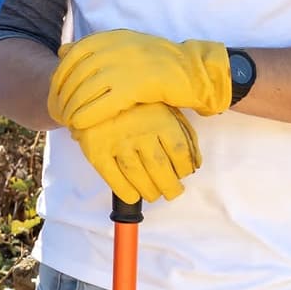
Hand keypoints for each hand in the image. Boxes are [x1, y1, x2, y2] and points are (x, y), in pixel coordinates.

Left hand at [49, 29, 231, 128]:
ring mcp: (124, 66)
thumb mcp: (123, 45)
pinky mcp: (135, 86)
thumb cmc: (156, 62)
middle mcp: (113, 48)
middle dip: (62, 97)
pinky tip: (79, 125)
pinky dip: (86, 115)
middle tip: (57, 113)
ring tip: (67, 122)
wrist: (192, 70)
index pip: (70, 57)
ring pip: (84, 91)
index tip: (55, 95)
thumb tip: (61, 51)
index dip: (58, 78)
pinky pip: (102, 104)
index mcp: (109, 38)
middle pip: (74, 76)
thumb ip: (93, 48)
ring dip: (71, 109)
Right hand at [70, 101, 200, 203]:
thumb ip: (184, 135)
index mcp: (161, 120)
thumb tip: (194, 164)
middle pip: (160, 169)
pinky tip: (132, 195)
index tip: (182, 174)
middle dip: (169, 187)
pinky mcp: (96, 150)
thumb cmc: (138, 107)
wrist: (96, 94)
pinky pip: (113, 179)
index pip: (180, 154)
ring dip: (149, 192)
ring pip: (137, 177)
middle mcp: (140, 131)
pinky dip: (125, 192)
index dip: (184, 169)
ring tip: (152, 193)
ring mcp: (117, 141)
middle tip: (171, 192)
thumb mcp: (166, 111)